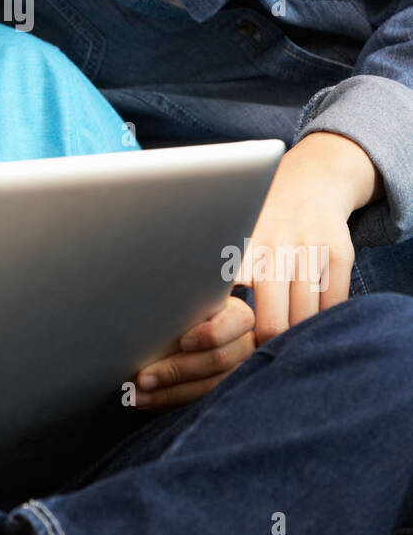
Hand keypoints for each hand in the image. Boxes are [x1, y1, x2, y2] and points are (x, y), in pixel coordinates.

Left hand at [131, 293, 255, 407]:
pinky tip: (147, 402)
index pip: (238, 321)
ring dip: (168, 393)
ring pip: (209, 386)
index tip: (184, 342)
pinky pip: (200, 403)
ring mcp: (237, 371)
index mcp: (237, 314)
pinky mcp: (222, 392)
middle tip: (142, 378)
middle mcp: (243, 344)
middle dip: (177, 370)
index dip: (212, 334)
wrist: (177, 330)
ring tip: (137, 395)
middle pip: (219, 359)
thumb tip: (147, 308)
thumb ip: (178, 306)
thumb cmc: (178, 311)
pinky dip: (170, 403)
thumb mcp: (182, 304)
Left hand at [237, 131, 381, 344]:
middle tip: (261, 354)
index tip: (222, 350)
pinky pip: (334, 306)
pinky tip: (312, 321)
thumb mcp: (231, 242)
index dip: (225, 337)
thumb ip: (216, 281)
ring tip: (286, 343)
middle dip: (267, 348)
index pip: (227, 306)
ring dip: (297, 339)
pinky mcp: (338, 252)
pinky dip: (324, 322)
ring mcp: (308, 249)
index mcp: (237, 250)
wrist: (311, 180)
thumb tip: (196, 335)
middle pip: (273, 325)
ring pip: (306, 319)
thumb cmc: (261, 225)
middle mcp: (272, 248)